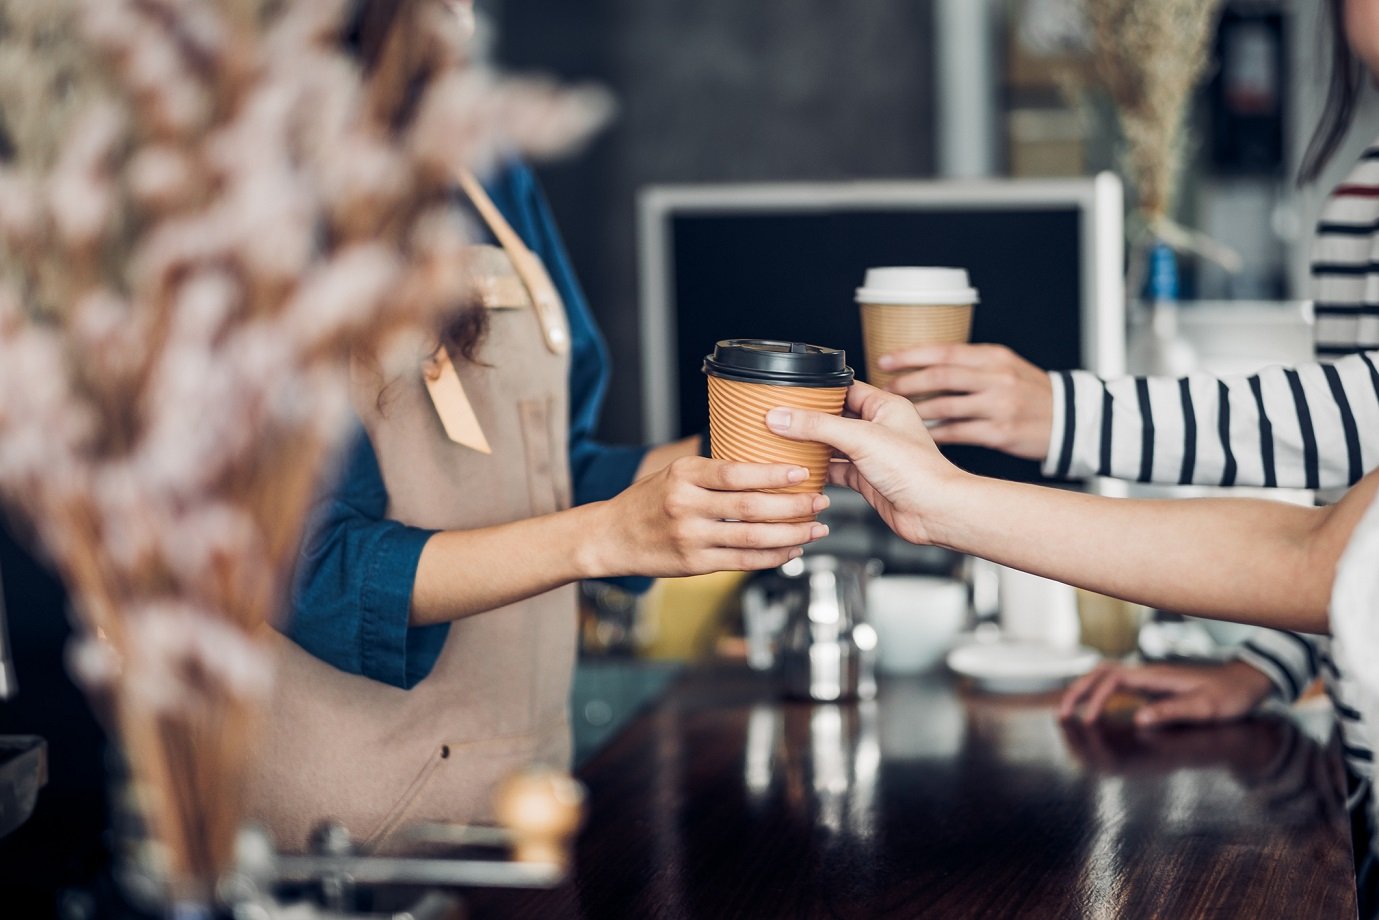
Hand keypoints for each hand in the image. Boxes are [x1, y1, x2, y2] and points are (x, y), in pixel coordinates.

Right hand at [593, 456, 828, 576]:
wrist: (610, 536)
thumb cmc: (648, 501)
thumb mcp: (675, 473)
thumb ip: (714, 472)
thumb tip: (764, 464)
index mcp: (684, 475)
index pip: (736, 473)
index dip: (772, 474)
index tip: (801, 473)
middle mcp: (686, 505)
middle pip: (750, 507)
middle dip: (793, 506)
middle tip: (821, 501)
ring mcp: (690, 537)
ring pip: (751, 537)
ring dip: (790, 534)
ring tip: (816, 528)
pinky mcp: (694, 564)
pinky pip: (742, 562)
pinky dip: (771, 557)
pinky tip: (791, 550)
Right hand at [764, 382, 965, 545]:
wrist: (934, 511)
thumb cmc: (916, 470)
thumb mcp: (861, 438)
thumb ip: (818, 426)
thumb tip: (783, 417)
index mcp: (885, 406)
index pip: (845, 388)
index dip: (818, 390)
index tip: (790, 393)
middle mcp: (879, 428)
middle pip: (835, 417)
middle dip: (810, 419)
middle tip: (781, 418)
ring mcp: (872, 455)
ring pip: (833, 445)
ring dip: (812, 446)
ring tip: (783, 442)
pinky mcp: (867, 479)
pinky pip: (836, 470)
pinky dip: (819, 471)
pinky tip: (801, 470)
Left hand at [878, 344, 1052, 461]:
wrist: (1071, 419)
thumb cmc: (1031, 392)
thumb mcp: (1006, 366)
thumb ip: (971, 364)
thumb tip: (924, 364)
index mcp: (994, 357)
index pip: (944, 351)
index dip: (910, 355)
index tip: (885, 360)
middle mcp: (996, 378)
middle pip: (941, 376)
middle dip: (907, 383)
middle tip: (885, 390)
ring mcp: (999, 406)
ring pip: (945, 406)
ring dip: (916, 410)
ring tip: (897, 414)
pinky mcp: (1000, 432)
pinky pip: (957, 433)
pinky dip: (934, 434)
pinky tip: (919, 434)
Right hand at [1058, 659, 1275, 727]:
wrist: (1246, 682)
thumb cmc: (1229, 696)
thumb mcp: (1205, 708)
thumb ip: (1172, 711)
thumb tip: (1138, 719)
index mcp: (1155, 676)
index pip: (1112, 679)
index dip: (1095, 699)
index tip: (1088, 721)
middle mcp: (1146, 673)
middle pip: (1099, 673)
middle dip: (1077, 691)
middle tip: (1061, 715)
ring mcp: (1147, 679)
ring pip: (1104, 676)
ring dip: (1084, 691)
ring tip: (1068, 712)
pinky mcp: (1150, 686)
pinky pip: (1115, 686)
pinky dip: (1097, 694)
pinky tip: (1093, 710)